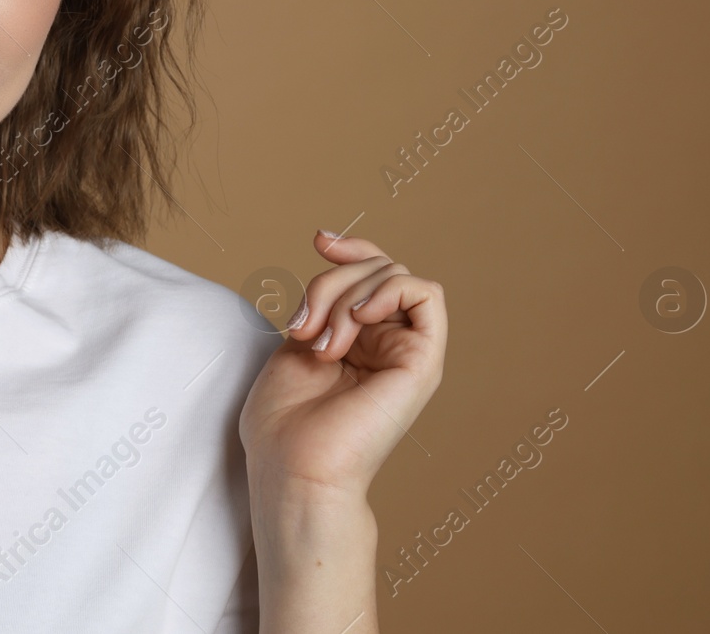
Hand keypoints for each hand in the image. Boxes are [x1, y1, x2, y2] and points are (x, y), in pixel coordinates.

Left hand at [239, 232, 447, 503]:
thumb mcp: (297, 342)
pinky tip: (360, 318)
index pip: (371, 272)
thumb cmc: (283, 424)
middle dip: (330, 282)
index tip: (318, 240)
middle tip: (302, 327)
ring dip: (347, 295)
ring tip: (323, 341)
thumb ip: (322, 302)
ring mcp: (408, 352)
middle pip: (375, 268)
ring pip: (394, 275)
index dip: (349, 248)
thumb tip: (333, 254)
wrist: (294, 470)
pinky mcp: (423, 363)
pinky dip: (390, 290)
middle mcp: (388, 343)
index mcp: (359, 340)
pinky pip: (427, 294)